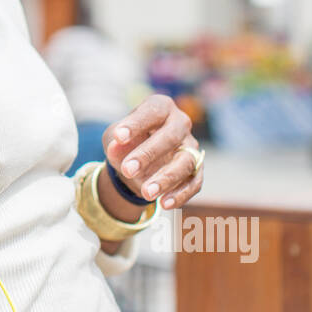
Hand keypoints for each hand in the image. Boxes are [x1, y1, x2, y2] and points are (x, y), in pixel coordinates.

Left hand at [102, 94, 203, 212]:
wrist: (138, 161)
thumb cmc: (127, 142)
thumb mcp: (114, 139)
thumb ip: (115, 142)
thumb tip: (116, 146)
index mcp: (161, 107)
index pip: (152, 111)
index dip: (136, 123)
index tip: (118, 137)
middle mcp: (180, 124)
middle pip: (170, 137)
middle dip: (148, 154)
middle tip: (127, 170)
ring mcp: (191, 147)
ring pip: (185, 162)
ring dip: (166, 179)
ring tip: (146, 193)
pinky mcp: (197, 170)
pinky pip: (194, 183)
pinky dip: (180, 195)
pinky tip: (164, 204)